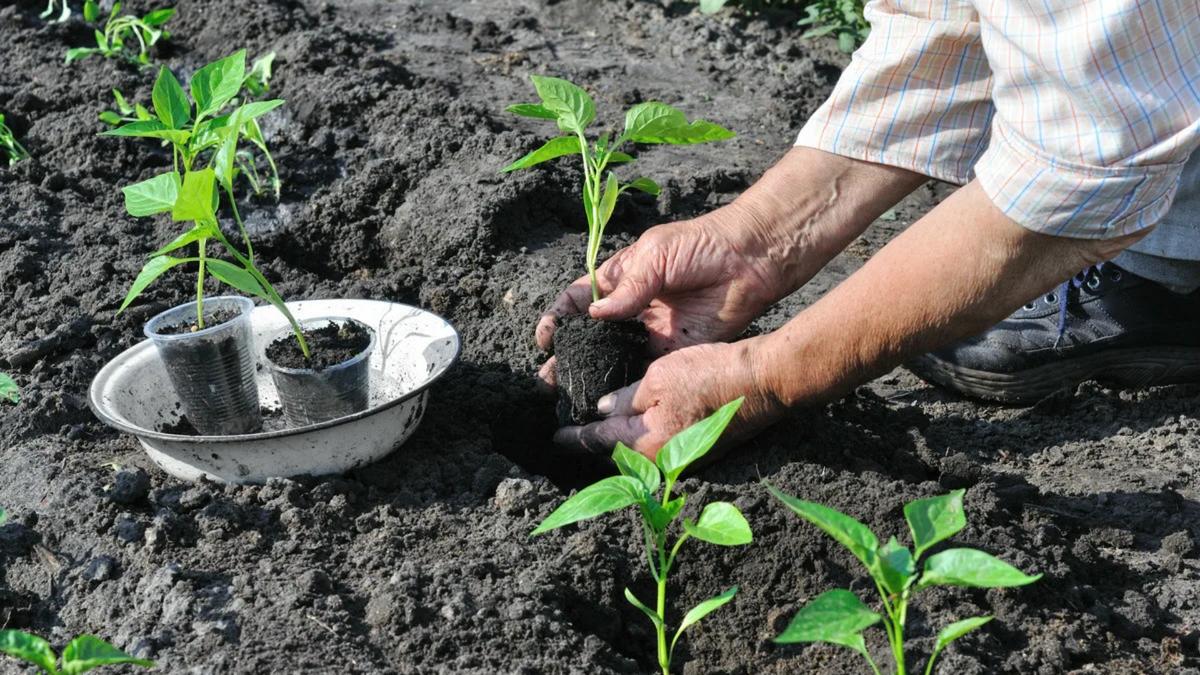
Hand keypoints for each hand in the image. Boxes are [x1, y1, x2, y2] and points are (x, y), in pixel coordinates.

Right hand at [536, 209, 783, 384]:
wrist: (749, 260)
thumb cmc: (700, 246)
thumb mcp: (655, 256)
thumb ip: (627, 288)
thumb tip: (595, 315)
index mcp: (620, 278)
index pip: (579, 300)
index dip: (558, 317)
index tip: (544, 337)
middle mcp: (631, 308)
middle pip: (590, 336)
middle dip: (567, 355)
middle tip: (547, 379)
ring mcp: (650, 331)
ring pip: (612, 357)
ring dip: (590, 374)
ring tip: (567, 395)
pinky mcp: (672, 351)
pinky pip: (643, 370)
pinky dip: (623, 384)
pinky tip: (604, 398)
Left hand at [552, 339, 785, 459]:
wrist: (763, 384)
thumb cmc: (711, 376)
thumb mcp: (659, 377)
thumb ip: (626, 397)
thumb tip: (603, 410)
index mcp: (646, 442)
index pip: (597, 442)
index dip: (573, 438)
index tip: (555, 437)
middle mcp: (662, 460)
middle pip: (616, 456)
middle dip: (594, 445)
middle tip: (573, 432)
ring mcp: (683, 460)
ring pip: (638, 454)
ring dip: (618, 444)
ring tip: (599, 429)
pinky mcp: (699, 452)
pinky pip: (659, 450)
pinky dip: (642, 440)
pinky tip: (636, 426)